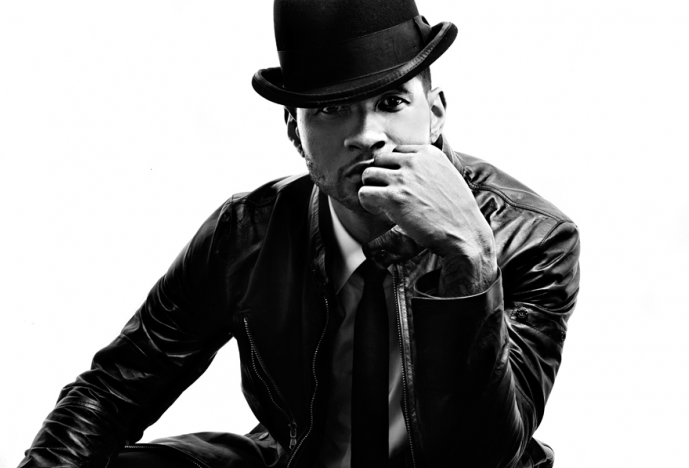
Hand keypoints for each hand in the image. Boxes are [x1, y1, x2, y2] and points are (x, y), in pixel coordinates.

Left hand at [359, 145, 496, 293]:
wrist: (464, 232)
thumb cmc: (456, 211)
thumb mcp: (447, 176)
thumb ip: (427, 168)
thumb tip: (405, 169)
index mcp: (428, 153)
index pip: (396, 152)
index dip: (393, 170)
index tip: (399, 185)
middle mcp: (414, 161)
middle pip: (379, 161)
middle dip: (380, 178)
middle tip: (387, 195)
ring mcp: (403, 178)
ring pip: (368, 175)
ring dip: (372, 189)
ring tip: (382, 204)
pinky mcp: (394, 197)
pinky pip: (364, 193)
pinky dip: (367, 203)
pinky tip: (379, 211)